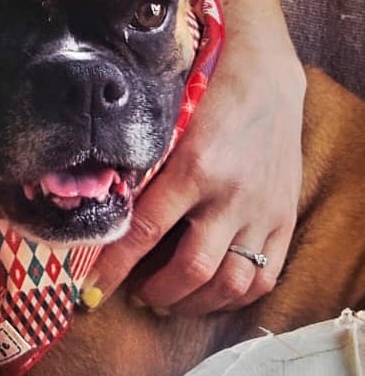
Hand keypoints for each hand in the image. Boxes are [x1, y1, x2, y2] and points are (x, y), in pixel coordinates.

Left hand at [84, 0, 304, 314]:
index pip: (144, 232)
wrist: (266, 72)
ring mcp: (261, 212)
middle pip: (191, 270)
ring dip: (194, 302)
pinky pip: (264, 277)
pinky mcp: (284, 219)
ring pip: (230, 283)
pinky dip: (234, 296)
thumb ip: (138, 161)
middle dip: (156, 292)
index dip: (114, 269)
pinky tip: (210, 293)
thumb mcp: (165, 121)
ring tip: (167, 299)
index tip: (90, 293)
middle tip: (134, 295)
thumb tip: (95, 196)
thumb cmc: (201, 88)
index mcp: (192, 166)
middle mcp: (229, 196)